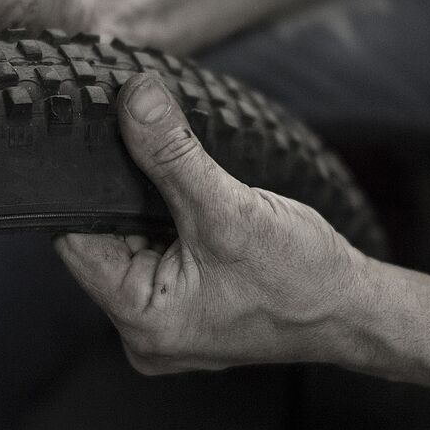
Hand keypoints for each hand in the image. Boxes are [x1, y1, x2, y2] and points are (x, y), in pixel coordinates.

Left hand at [54, 73, 366, 374]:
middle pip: (103, 240)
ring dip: (153, 207)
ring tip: (188, 188)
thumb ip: (173, 154)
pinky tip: (196, 207)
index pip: (77, 241)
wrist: (352, 309)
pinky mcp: (185, 304)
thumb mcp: (230, 210)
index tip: (100, 139)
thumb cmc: (301, 279)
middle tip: (152, 154)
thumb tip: (133, 99)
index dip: (85, 187)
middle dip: (126, 196)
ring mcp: (165, 320)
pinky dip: (171, 222)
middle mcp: (143, 330)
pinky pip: (158, 252)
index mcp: (141, 320)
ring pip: (133, 243)